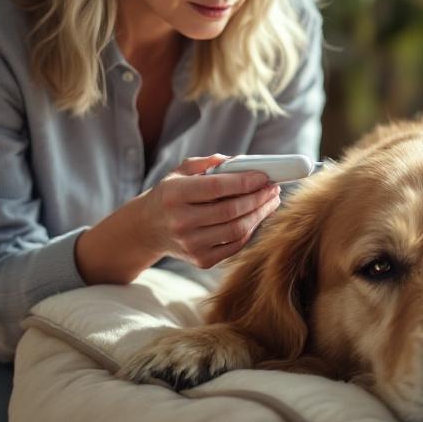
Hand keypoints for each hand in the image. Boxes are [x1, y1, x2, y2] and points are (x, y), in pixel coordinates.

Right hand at [138, 155, 281, 268]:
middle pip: (231, 210)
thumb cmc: (171, 195)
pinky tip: (257, 216)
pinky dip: (251, 229)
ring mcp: (190, 244)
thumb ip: (209, 163)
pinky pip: (235, 245)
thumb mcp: (181, 172)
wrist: (149, 229)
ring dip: (260, 214)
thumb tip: (241, 161)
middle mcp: (180, 221)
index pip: (216, 187)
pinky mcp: (201, 260)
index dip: (245, 181)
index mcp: (174, 195)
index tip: (265, 176)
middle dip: (258, 198)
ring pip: (237, 229)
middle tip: (273, 187)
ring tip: (270, 200)